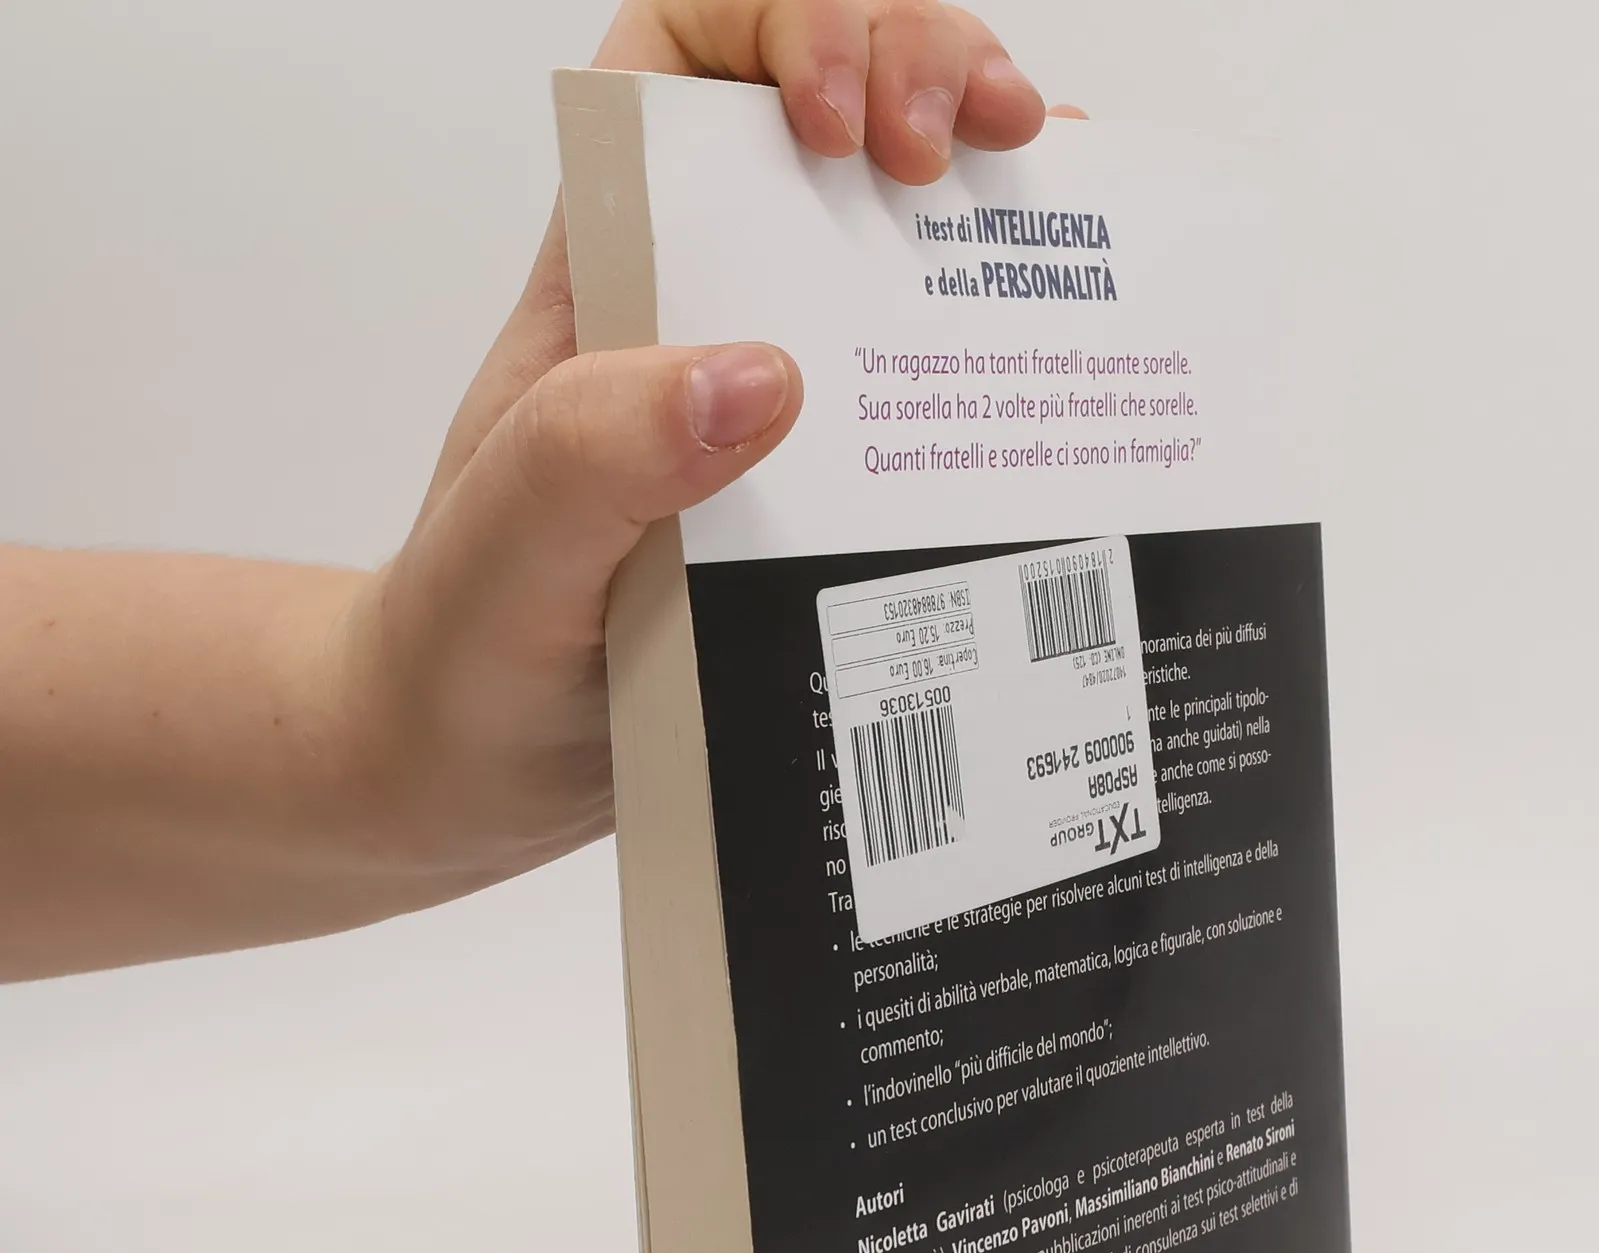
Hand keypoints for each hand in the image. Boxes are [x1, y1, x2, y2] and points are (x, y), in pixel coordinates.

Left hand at [340, 0, 1064, 894]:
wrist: (477, 768)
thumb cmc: (463, 648)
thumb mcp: (508, 553)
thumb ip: (595, 455)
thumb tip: (761, 375)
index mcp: (616, 273)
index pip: (691, 56)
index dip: (790, 25)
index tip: (847, 125)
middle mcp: (707, 308)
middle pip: (836, 109)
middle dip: (931, 70)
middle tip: (993, 144)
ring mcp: (779, 397)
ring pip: (908, 242)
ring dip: (1000, 204)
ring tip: (1064, 231)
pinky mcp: (834, 488)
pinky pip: (939, 389)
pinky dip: (1014, 355)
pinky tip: (1069, 378)